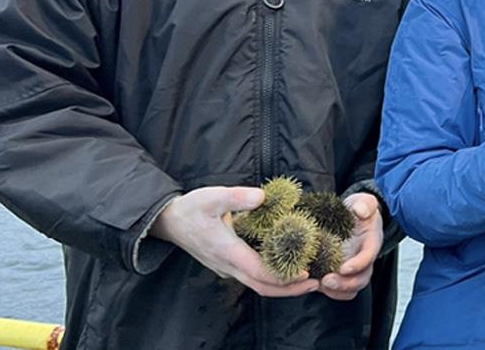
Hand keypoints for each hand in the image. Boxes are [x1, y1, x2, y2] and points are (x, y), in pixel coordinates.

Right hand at [149, 186, 317, 296]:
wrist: (168, 221)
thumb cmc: (191, 209)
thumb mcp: (212, 196)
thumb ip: (237, 197)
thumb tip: (263, 197)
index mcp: (227, 252)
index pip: (259, 273)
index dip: (283, 277)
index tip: (305, 272)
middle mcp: (228, 265)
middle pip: (261, 286)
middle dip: (289, 288)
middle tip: (315, 282)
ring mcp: (226, 268)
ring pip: (257, 285)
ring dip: (282, 286)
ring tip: (307, 278)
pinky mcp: (227, 265)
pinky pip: (252, 277)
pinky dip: (272, 278)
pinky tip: (288, 267)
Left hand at [318, 193, 382, 300]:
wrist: (354, 216)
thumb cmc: (358, 208)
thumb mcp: (363, 200)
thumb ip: (365, 203)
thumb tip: (361, 211)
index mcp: (371, 242)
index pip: (369, 256)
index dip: (358, 264)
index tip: (343, 268)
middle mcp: (365, 259)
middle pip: (361, 279)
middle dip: (345, 283)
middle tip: (326, 280)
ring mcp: (353, 268)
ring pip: (351, 289)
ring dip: (336, 291)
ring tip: (319, 285)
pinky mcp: (341, 273)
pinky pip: (340, 290)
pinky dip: (330, 292)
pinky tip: (315, 285)